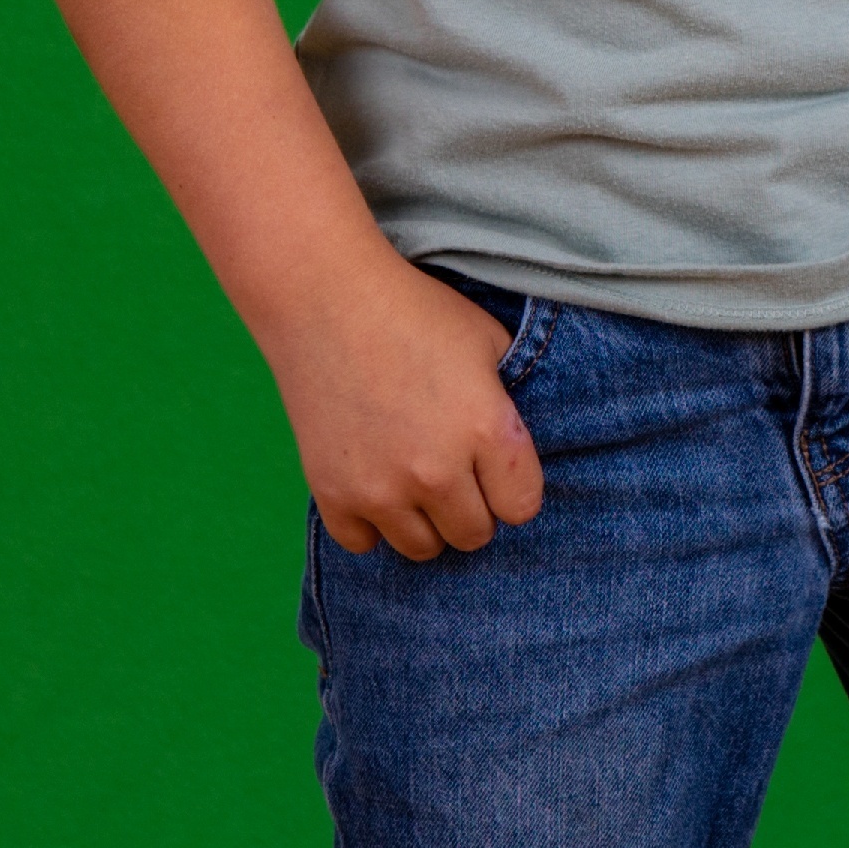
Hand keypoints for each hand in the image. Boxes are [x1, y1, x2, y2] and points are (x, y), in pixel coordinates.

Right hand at [263, 252, 546, 558]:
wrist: (326, 299)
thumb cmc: (414, 312)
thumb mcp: (488, 341)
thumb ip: (513, 403)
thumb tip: (522, 449)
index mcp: (485, 430)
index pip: (522, 508)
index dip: (512, 487)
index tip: (494, 467)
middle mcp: (436, 470)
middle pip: (474, 535)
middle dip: (470, 506)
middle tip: (452, 467)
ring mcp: (380, 489)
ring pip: (423, 548)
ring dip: (424, 520)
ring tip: (412, 474)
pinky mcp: (333, 494)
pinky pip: (365, 543)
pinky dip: (369, 521)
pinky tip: (371, 480)